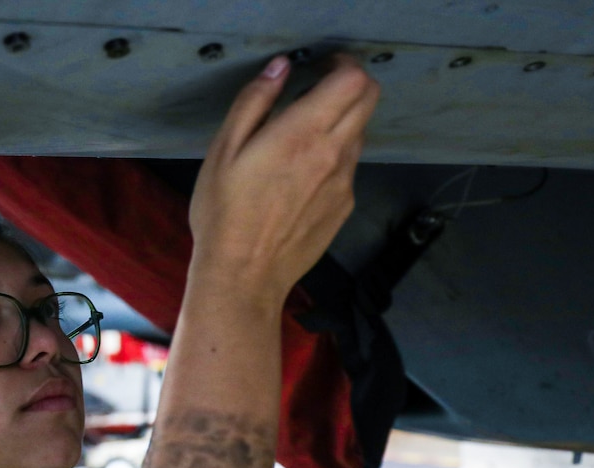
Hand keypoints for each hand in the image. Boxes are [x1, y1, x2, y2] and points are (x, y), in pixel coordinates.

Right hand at [188, 53, 380, 312]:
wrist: (244, 275)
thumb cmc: (225, 213)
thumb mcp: (224, 149)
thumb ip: (255, 100)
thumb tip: (280, 67)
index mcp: (303, 133)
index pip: (353, 80)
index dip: (343, 65)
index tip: (321, 67)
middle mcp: (334, 154)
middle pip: (368, 100)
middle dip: (350, 86)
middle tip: (318, 91)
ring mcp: (344, 182)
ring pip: (359, 133)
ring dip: (341, 123)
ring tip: (301, 138)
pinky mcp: (344, 206)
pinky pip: (349, 167)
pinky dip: (334, 157)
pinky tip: (301, 176)